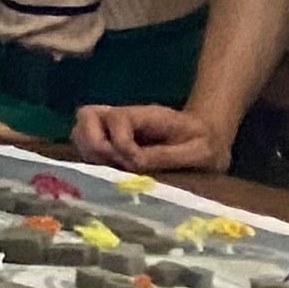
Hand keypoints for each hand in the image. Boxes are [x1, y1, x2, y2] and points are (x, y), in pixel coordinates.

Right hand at [75, 101, 229, 171]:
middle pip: (87, 116)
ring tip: (109, 171)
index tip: (136, 163)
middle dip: (94, 143)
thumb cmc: (207, 144)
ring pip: (80, 130)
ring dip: (89, 151)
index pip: (117, 118)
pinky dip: (91, 159)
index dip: (121, 142)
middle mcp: (123, 117)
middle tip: (112, 165)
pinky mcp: (110, 141)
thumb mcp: (200, 151)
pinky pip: (86, 145)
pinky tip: (109, 172)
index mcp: (145, 115)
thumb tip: (134, 163)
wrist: (208, 139)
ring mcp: (113, 128)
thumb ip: (168, 155)